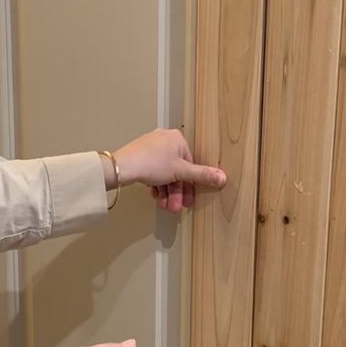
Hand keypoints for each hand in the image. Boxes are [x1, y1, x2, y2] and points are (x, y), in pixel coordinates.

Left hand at [109, 128, 226, 213]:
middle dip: (176, 192)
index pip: (189, 164)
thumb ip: (202, 176)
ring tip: (165, 206)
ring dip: (166, 192)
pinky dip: (156, 186)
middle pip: (176, 171)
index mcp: (177, 138)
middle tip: (175, 208)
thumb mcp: (181, 172)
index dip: (189, 185)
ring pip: (164, 174)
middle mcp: (164, 139)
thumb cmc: (151, 164)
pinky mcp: (140, 156)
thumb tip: (223, 177)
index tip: (188, 200)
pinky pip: (153, 172)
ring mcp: (151, 147)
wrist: (123, 166)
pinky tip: (156, 197)